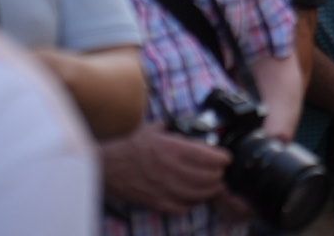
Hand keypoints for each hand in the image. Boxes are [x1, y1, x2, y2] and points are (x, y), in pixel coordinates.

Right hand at [101, 124, 230, 215]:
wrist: (108, 167)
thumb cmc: (130, 146)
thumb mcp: (155, 129)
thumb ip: (175, 128)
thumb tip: (190, 125)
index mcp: (174, 149)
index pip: (210, 156)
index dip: (223, 158)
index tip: (226, 158)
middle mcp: (172, 169)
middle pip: (209, 177)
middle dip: (219, 175)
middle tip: (220, 172)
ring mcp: (165, 188)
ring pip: (199, 194)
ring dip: (210, 190)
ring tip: (213, 185)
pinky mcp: (157, 202)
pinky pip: (183, 207)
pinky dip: (192, 203)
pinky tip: (193, 197)